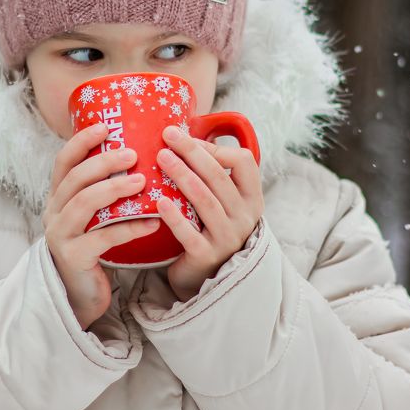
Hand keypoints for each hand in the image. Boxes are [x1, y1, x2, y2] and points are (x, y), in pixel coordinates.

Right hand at [42, 123, 159, 329]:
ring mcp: (61, 235)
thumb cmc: (94, 248)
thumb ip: (105, 191)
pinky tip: (153, 222)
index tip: (105, 127)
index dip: (81, 141)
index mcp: (58, 197)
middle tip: (133, 155)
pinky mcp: (74, 257)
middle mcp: (53, 212)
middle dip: (104, 163)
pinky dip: (130, 227)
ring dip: (114, 189)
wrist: (79, 294)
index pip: (63, 161)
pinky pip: (102, 237)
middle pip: (75, 179)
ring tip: (142, 182)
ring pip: (84, 203)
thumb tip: (141, 156)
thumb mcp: (93, 216)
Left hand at [154, 125, 263, 303]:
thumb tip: (182, 132)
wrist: (203, 277)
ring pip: (205, 201)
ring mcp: (228, 237)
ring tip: (160, 158)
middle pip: (218, 177)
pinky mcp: (207, 256)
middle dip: (192, 153)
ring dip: (181, 176)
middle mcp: (244, 216)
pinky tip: (159, 202)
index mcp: (251, 197)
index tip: (187, 139)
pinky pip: (190, 233)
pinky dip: (174, 217)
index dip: (216, 147)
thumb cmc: (207, 228)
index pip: (244, 162)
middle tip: (167, 137)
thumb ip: (211, 174)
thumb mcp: (221, 201)